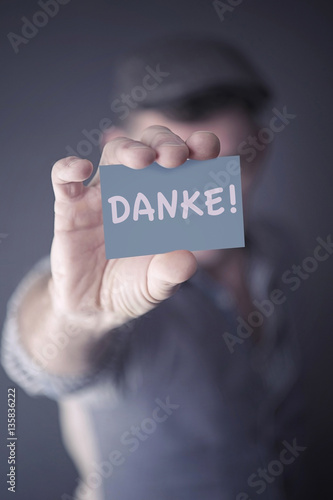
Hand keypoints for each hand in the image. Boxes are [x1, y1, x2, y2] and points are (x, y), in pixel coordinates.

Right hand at [49, 125, 219, 327]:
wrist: (93, 307)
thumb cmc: (131, 287)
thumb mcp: (155, 286)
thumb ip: (170, 274)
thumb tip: (187, 260)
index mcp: (164, 202)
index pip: (185, 163)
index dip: (197, 149)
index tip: (207, 148)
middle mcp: (135, 191)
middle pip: (150, 147)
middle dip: (165, 143)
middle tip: (176, 157)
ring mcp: (102, 196)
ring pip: (113, 153)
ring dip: (129, 149)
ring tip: (142, 159)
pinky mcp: (70, 209)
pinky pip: (64, 180)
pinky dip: (69, 168)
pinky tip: (82, 168)